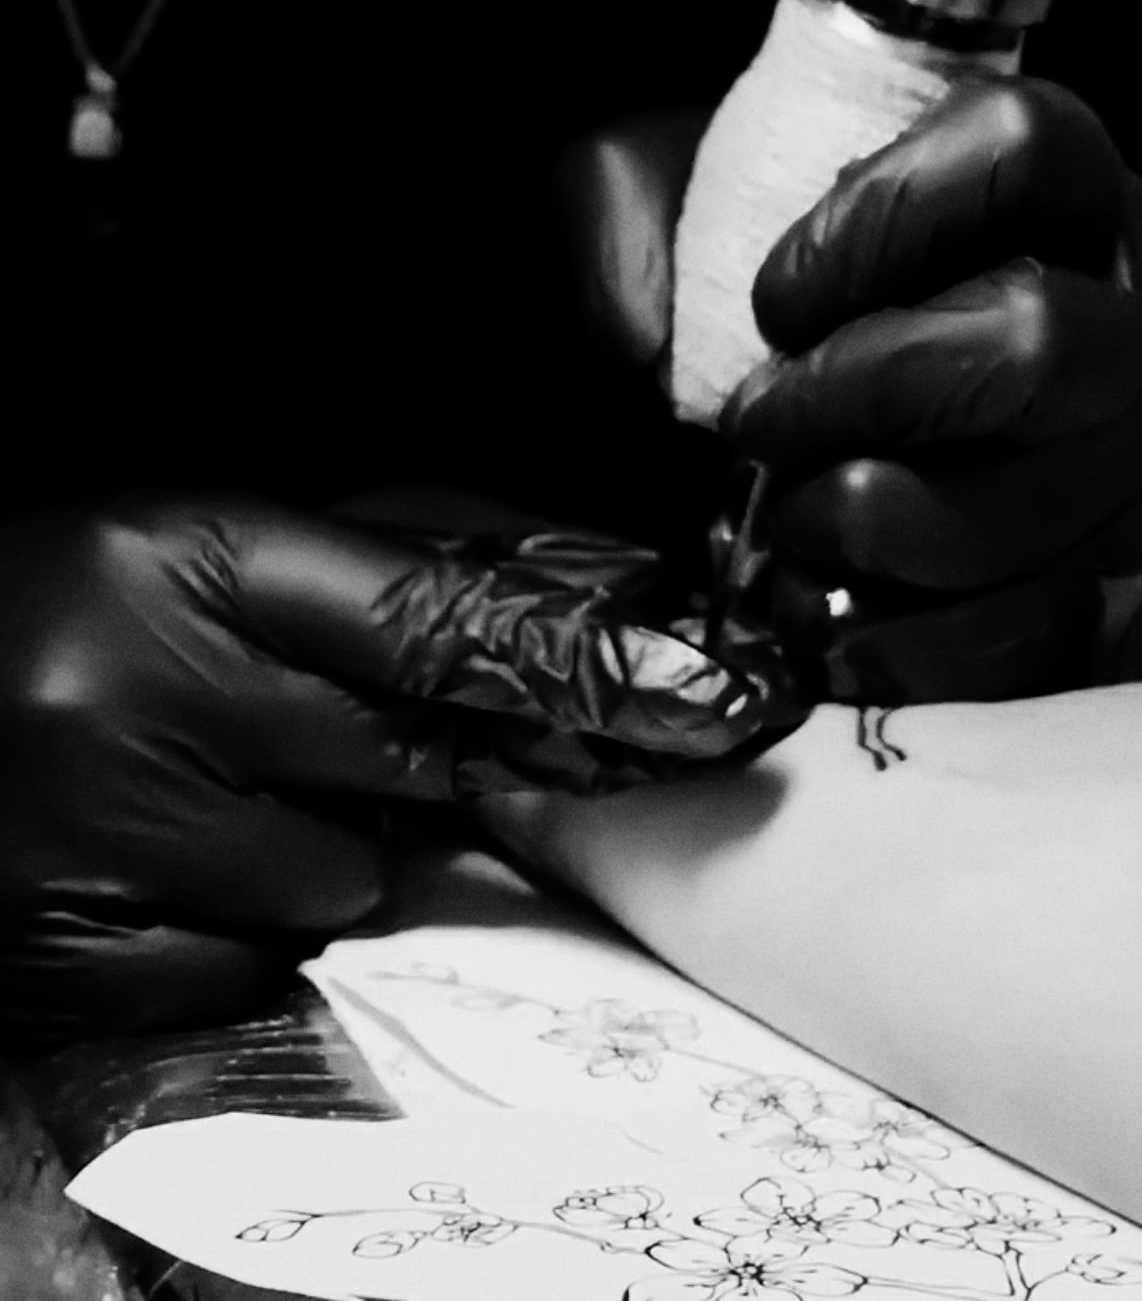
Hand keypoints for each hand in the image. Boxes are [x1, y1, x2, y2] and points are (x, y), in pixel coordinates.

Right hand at [0, 493, 804, 1049]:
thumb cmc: (64, 594)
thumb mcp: (210, 542)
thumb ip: (390, 573)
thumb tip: (583, 608)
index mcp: (190, 560)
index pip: (434, 620)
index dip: (585, 658)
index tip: (713, 690)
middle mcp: (147, 696)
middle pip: (412, 761)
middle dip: (445, 752)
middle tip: (378, 724)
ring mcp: (106, 837)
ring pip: (342, 879)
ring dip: (315, 841)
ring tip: (205, 779)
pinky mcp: (69, 952)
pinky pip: (250, 963)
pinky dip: (233, 918)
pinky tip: (157, 853)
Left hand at [563, 80, 1141, 698]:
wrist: (855, 466)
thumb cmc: (790, 326)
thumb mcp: (719, 219)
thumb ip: (658, 210)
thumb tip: (634, 320)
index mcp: (1058, 197)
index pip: (1024, 147)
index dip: (884, 220)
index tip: (776, 300)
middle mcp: (1126, 324)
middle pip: (1033, 343)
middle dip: (859, 393)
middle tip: (760, 420)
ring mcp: (1131, 471)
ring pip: (1009, 512)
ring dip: (848, 525)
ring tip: (783, 517)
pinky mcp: (1110, 603)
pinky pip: (1005, 644)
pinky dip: (881, 641)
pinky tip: (819, 606)